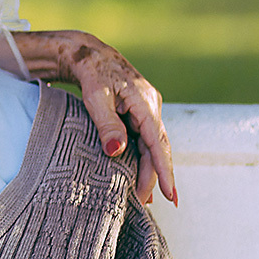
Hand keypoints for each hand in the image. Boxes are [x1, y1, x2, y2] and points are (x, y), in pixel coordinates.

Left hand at [14, 30, 174, 205]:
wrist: (89, 55)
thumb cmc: (91, 73)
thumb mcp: (95, 97)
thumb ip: (106, 124)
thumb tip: (116, 151)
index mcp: (144, 102)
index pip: (157, 142)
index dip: (164, 170)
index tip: (170, 194)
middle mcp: (151, 107)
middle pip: (157, 147)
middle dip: (155, 176)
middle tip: (148, 203)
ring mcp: (146, 110)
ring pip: (151, 145)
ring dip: (148, 170)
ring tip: (144, 197)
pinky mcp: (138, 114)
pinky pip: (144, 140)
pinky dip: (142, 158)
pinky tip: (137, 175)